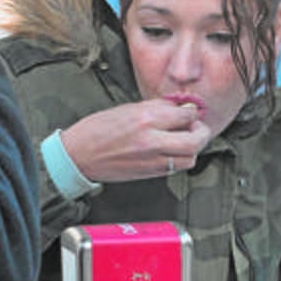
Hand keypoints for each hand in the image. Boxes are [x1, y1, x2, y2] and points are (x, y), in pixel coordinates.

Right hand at [60, 100, 209, 181]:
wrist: (78, 156)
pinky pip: (176, 167)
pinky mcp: (150, 173)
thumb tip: (176, 106)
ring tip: (185, 139)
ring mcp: (152, 160)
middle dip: (201, 131)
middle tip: (196, 126)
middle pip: (195, 139)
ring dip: (192, 148)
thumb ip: (155, 107)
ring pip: (190, 158)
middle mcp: (152, 140)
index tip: (189, 110)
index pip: (184, 115)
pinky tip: (172, 150)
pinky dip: (180, 158)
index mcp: (145, 119)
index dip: (191, 111)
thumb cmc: (96, 130)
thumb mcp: (127, 108)